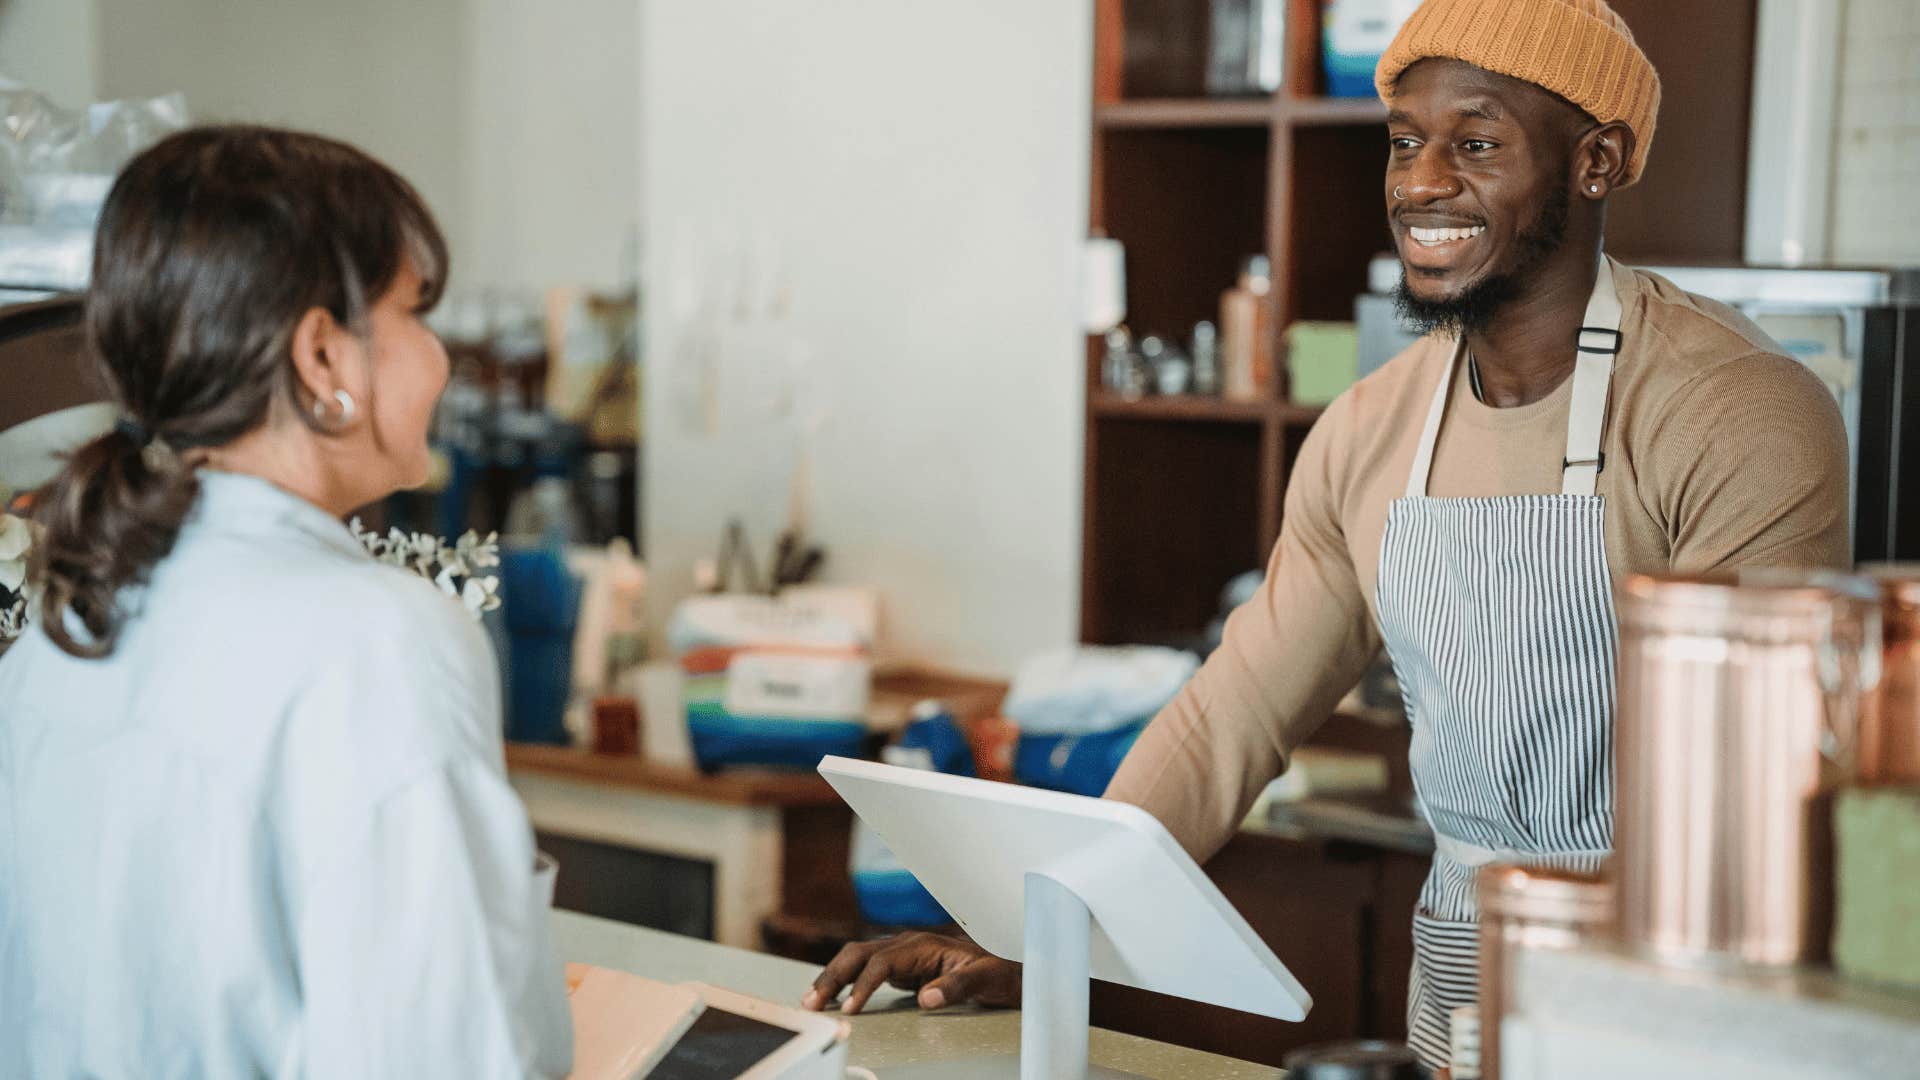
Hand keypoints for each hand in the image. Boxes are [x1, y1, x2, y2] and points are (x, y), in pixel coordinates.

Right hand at [800, 931, 1020, 1014]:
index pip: (881, 963)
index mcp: (923, 944)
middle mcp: (907, 944)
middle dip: (832, 977)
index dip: (862, 986)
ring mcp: (902, 954)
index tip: (849, 1009)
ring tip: (811, 999)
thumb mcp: (985, 979)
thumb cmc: (999, 970)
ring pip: (856, 959)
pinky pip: (865, 970)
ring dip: (832, 977)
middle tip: (812, 1002)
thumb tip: (926, 999)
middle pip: (858, 954)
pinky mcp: (902, 966)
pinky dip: (844, 981)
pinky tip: (832, 996)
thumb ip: (956, 987)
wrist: (1008, 966)